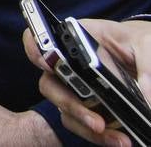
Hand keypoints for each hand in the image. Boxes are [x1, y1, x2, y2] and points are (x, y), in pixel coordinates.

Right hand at [24, 19, 150, 146]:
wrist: (149, 60)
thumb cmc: (141, 44)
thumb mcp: (147, 44)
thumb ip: (146, 64)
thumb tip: (145, 95)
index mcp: (78, 39)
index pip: (41, 39)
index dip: (36, 50)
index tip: (48, 64)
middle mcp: (70, 65)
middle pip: (50, 83)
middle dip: (69, 104)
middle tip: (96, 121)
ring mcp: (78, 88)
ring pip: (65, 110)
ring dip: (86, 126)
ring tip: (117, 138)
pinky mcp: (91, 108)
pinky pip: (83, 125)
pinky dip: (99, 136)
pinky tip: (120, 139)